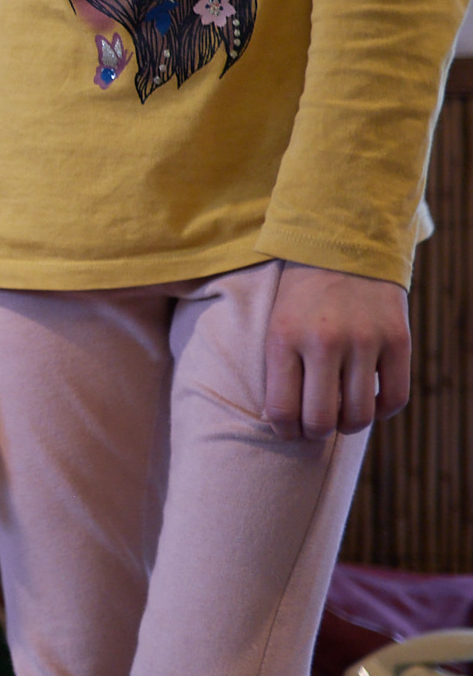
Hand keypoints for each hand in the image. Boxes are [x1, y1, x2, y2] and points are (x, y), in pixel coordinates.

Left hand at [265, 262, 410, 440]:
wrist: (343, 242)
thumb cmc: (302, 292)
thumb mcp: (277, 323)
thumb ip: (279, 368)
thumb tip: (283, 421)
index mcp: (283, 337)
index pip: (282, 410)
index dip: (285, 432)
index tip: (289, 431)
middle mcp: (323, 342)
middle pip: (321, 420)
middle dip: (315, 433)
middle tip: (315, 428)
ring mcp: (364, 341)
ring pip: (360, 415)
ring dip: (348, 425)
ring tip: (341, 414)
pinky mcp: (398, 340)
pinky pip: (395, 398)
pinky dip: (382, 411)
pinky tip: (369, 401)